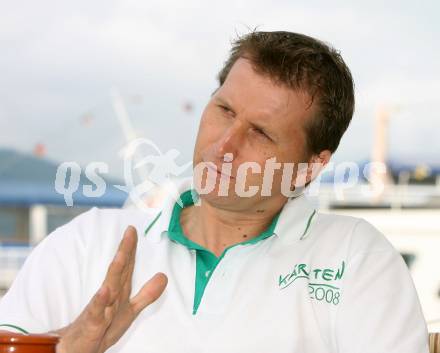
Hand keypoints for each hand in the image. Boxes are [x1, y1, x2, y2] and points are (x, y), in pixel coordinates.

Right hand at [55, 226, 167, 352]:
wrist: (77, 350)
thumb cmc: (102, 328)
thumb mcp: (130, 310)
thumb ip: (147, 294)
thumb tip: (164, 275)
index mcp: (118, 292)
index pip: (126, 267)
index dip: (131, 249)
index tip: (134, 229)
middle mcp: (109, 296)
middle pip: (118, 271)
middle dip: (125, 251)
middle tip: (130, 231)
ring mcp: (99, 309)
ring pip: (108, 288)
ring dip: (114, 271)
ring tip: (121, 254)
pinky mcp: (91, 325)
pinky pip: (96, 313)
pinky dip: (100, 301)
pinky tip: (105, 290)